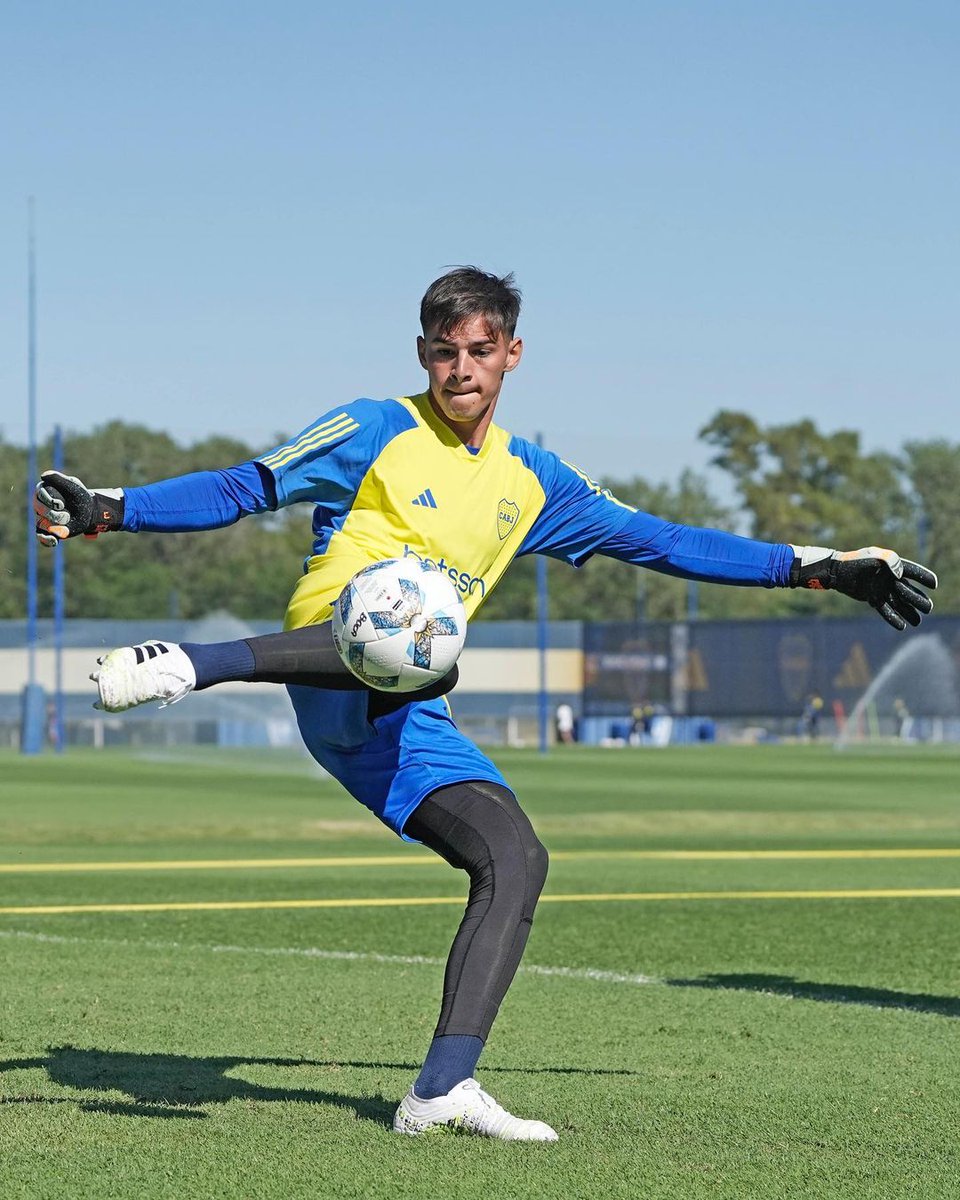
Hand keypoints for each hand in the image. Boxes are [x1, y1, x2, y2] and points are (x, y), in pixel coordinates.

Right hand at [34, 471, 123, 546]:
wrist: (89, 511)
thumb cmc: (80, 496)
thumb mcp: (72, 485)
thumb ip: (59, 479)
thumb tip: (44, 475)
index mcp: (43, 491)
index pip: (39, 496)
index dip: (49, 501)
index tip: (60, 504)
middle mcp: (40, 505)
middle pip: (40, 511)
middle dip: (53, 515)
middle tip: (66, 517)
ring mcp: (42, 518)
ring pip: (42, 524)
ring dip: (54, 528)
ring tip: (66, 528)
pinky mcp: (47, 530)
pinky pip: (41, 537)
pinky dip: (47, 540)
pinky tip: (55, 541)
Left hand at [789, 544, 936, 629]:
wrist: (837, 571)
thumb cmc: (855, 561)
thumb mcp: (873, 556)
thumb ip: (889, 560)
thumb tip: (901, 575)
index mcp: (893, 566)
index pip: (913, 571)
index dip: (924, 577)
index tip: (934, 584)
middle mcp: (890, 579)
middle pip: (909, 591)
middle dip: (919, 600)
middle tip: (928, 608)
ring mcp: (882, 589)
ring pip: (899, 603)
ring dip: (909, 612)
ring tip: (917, 622)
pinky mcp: (872, 598)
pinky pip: (885, 610)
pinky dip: (893, 618)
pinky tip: (901, 626)